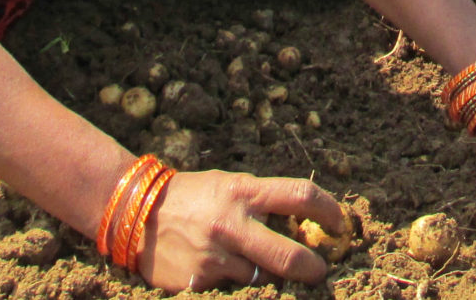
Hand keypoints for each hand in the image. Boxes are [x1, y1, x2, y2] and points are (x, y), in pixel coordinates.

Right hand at [137, 170, 346, 291]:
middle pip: (290, 256)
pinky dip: (242, 287)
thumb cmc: (193, 196)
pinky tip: (233, 278)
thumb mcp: (229, 185)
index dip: (329, 212)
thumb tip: (305, 224)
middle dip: (313, 268)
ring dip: (274, 280)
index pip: (301, 196)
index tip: (339, 225)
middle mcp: (232, 224)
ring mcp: (216, 257)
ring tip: (272, 273)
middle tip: (320, 272)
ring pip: (264, 278)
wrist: (136, 213)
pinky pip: (235, 290)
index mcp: (244, 192)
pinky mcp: (199, 282)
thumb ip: (262, 202)